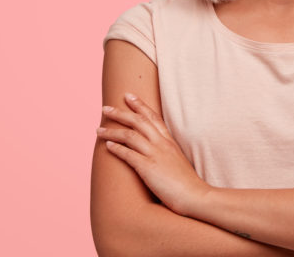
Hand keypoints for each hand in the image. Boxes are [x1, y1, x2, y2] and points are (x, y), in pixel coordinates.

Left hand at [96, 93, 210, 215]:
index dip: (140, 105)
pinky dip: (116, 148)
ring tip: (98, 129)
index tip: (128, 96)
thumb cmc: (187, 184)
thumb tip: (157, 153)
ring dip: (112, 131)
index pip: (153, 117)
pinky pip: (129, 154)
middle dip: (120, 113)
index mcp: (170, 141)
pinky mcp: (149, 168)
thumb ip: (167, 153)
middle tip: (106, 108)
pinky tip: (107, 145)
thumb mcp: (178, 161)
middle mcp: (162, 144)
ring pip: (130, 136)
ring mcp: (156, 155)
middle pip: (139, 121)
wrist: (196, 196)